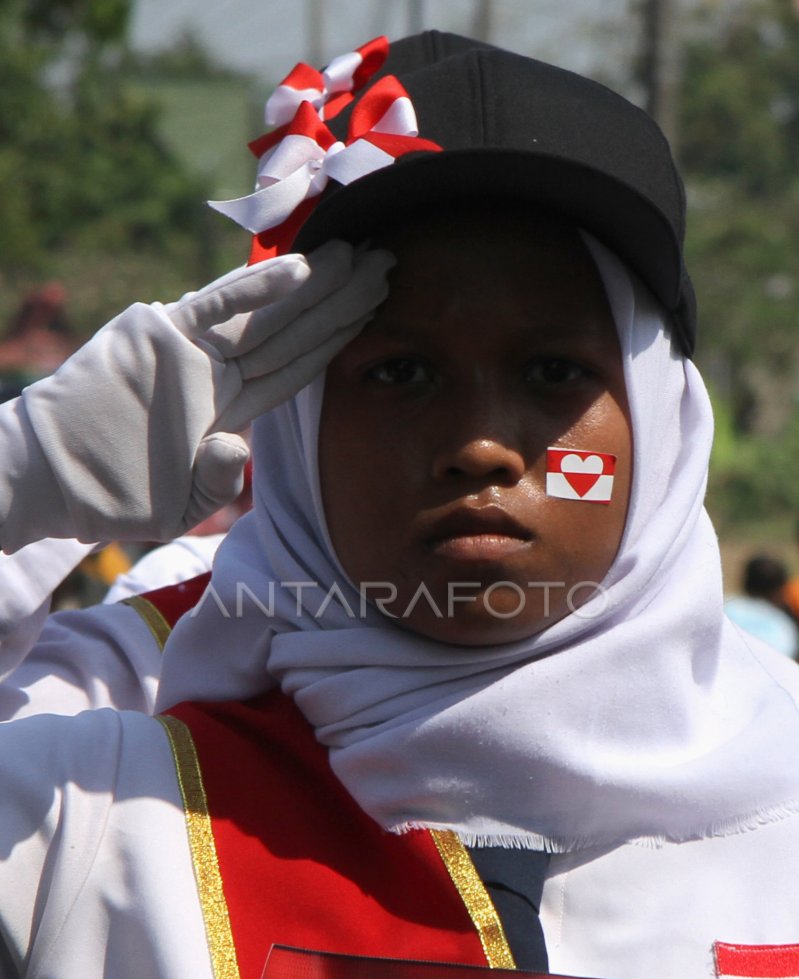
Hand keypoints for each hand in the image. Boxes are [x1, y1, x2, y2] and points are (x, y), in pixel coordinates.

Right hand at [0, 241, 391, 549]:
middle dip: (342, 302)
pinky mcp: (161, 336)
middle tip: (388, 264)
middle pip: (292, 334)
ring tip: (361, 258)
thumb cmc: (109, 492)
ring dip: (316, 289)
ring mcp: (190, 351)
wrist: (45, 478)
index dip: (336, 339)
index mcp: (225, 405)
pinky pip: (217, 309)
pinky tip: (300, 270)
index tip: (374, 312)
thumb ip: (218, 477)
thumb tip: (240, 448)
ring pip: (267, 317)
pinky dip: (256, 289)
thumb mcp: (179, 502)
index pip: (294, 367)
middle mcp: (215, 372)